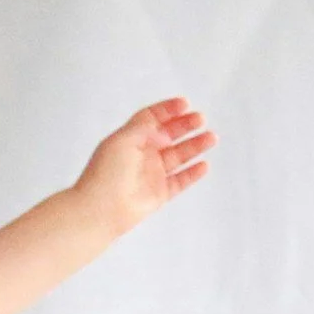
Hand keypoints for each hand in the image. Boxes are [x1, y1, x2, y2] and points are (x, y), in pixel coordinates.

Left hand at [72, 98, 215, 239]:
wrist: (101, 209)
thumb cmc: (107, 172)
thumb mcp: (123, 139)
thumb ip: (144, 128)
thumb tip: (162, 130)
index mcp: (130, 139)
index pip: (151, 119)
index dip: (167, 110)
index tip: (185, 104)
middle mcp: (142, 155)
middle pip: (168, 135)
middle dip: (185, 125)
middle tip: (200, 119)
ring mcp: (151, 174)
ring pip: (178, 156)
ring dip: (195, 146)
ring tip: (211, 137)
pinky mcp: (159, 194)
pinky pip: (180, 181)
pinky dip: (192, 173)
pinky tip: (204, 164)